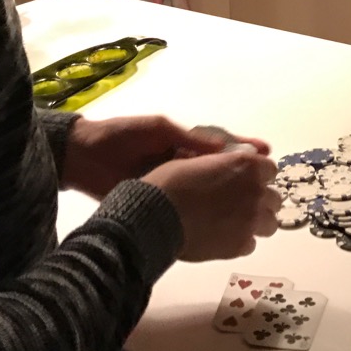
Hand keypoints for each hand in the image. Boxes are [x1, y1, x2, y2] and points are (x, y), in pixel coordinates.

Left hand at [63, 115, 269, 199]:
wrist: (82, 158)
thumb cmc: (120, 135)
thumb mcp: (157, 130)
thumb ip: (187, 138)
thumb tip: (222, 147)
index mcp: (183, 142)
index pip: (220, 146)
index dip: (243, 149)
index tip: (266, 154)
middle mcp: (182, 162)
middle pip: (219, 169)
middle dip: (243, 174)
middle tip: (268, 184)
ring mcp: (171, 181)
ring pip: (206, 188)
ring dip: (228, 194)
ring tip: (252, 204)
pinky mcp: (159, 198)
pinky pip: (187, 204)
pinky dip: (205, 210)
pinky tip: (222, 220)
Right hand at [142, 149, 281, 260]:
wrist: (156, 216)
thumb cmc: (171, 182)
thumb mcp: (198, 160)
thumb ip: (222, 165)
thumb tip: (226, 167)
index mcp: (247, 166)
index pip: (271, 170)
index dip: (258, 176)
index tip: (246, 181)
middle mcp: (255, 192)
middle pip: (274, 198)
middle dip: (260, 200)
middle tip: (239, 204)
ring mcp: (251, 220)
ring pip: (270, 223)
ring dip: (256, 222)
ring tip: (234, 224)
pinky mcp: (240, 245)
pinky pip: (251, 244)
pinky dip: (240, 242)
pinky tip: (222, 238)